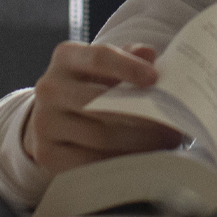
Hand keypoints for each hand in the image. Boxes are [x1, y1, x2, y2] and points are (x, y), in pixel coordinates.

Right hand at [22, 41, 185, 174]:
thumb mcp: (105, 68)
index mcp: (66, 58)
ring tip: (163, 145)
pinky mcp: (47, 154)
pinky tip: (139, 161)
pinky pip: (90, 162)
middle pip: (100, 103)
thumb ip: (128, 58)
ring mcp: (45, 123)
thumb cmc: (90, 89)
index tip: (154, 79)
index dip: (128, 68)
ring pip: (100, 136)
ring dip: (138, 143)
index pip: (99, 58)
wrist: (51, 121)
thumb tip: (149, 54)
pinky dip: (119, 162)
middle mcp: (50, 88)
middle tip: (171, 126)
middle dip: (142, 116)